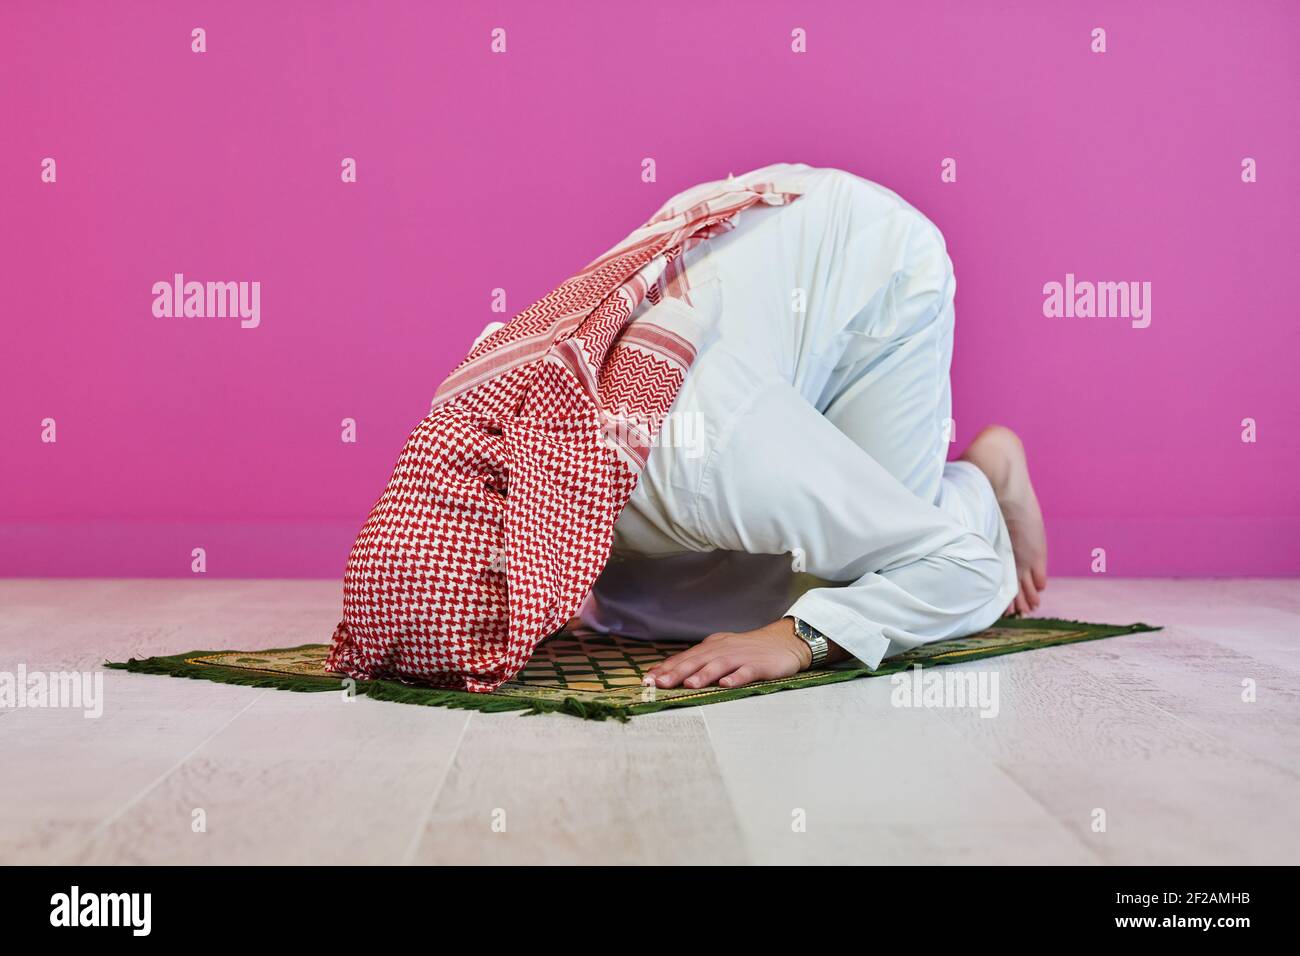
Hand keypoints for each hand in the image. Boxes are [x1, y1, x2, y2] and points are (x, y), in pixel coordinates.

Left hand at [645, 618, 811, 690]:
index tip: (648, 678)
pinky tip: (726, 684)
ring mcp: (741, 657)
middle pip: (697, 660)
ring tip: (689, 684)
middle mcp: (723, 650)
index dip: (666, 668)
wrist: (784, 642)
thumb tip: (666, 673)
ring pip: (719, 665)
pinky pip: (746, 672)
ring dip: (703, 675)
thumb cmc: (748, 650)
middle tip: (659, 683)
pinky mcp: (759, 665)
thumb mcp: (720, 651)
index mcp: (712, 647)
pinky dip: (736, 678)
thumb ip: (697, 661)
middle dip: (677, 672)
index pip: (685, 657)